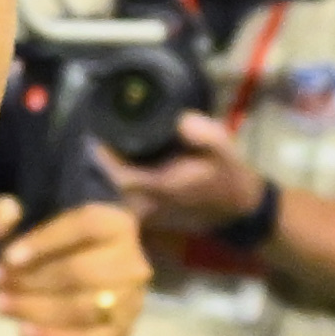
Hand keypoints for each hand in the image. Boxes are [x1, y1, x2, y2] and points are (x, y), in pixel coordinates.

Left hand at [0, 192, 149, 335]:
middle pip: (82, 272)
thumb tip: (0, 223)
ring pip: (84, 308)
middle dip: (33, 281)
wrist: (87, 277)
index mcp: (115, 223)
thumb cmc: (53, 244)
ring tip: (1, 306)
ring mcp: (131, 300)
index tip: (8, 258)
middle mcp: (132, 261)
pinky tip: (24, 333)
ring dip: (38, 310)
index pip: (85, 226)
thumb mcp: (29, 220)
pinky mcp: (122, 332)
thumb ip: (9, 214)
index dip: (45, 241)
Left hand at [100, 111, 271, 241]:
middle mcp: (147, 205)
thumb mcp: (223, 149)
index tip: (96, 133)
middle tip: (102, 131)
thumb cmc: (228, 176)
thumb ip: (204, 134)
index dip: (104, 155)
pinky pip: (124, 195)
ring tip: (110, 142)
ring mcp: (146, 214)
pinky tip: (125, 160)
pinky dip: (121, 178)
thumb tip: (181, 120)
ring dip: (111, 168)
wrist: (238, 209)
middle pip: (110, 181)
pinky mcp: (148, 216)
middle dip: (104, 158)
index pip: (119, 174)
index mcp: (161, 187)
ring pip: (115, 190)